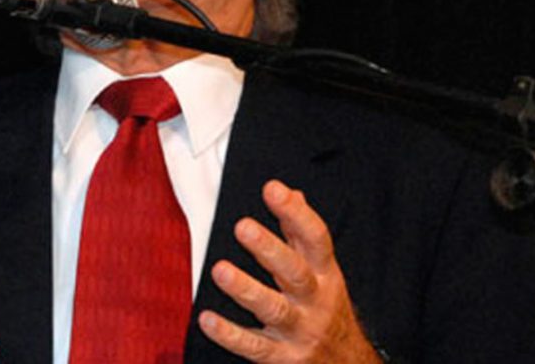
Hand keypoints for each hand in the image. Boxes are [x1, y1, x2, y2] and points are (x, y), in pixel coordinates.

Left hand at [199, 180, 380, 363]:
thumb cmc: (326, 309)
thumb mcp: (323, 271)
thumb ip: (302, 234)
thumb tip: (291, 192)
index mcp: (326, 274)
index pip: (316, 239)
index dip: (296, 213)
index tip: (273, 188)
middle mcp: (315, 301)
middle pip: (296, 272)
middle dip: (270, 249)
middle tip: (243, 226)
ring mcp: (300, 331)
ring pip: (274, 309)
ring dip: (246, 290)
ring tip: (220, 270)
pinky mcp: (283, 358)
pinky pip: (254, 347)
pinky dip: (230, 334)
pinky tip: (208, 319)